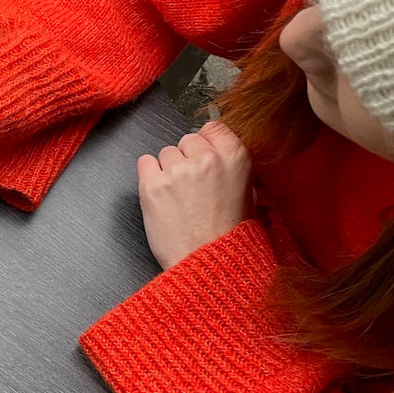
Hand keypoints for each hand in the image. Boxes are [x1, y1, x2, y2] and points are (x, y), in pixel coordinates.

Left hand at [137, 120, 252, 270]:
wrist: (208, 264)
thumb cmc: (229, 237)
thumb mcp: (249, 196)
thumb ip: (232, 167)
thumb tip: (219, 150)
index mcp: (235, 157)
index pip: (213, 127)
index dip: (206, 143)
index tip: (203, 156)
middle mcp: (206, 159)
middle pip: (187, 140)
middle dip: (187, 158)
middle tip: (192, 186)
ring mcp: (177, 171)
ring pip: (165, 152)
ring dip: (168, 169)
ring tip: (179, 197)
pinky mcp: (152, 185)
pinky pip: (144, 162)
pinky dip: (149, 175)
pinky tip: (161, 195)